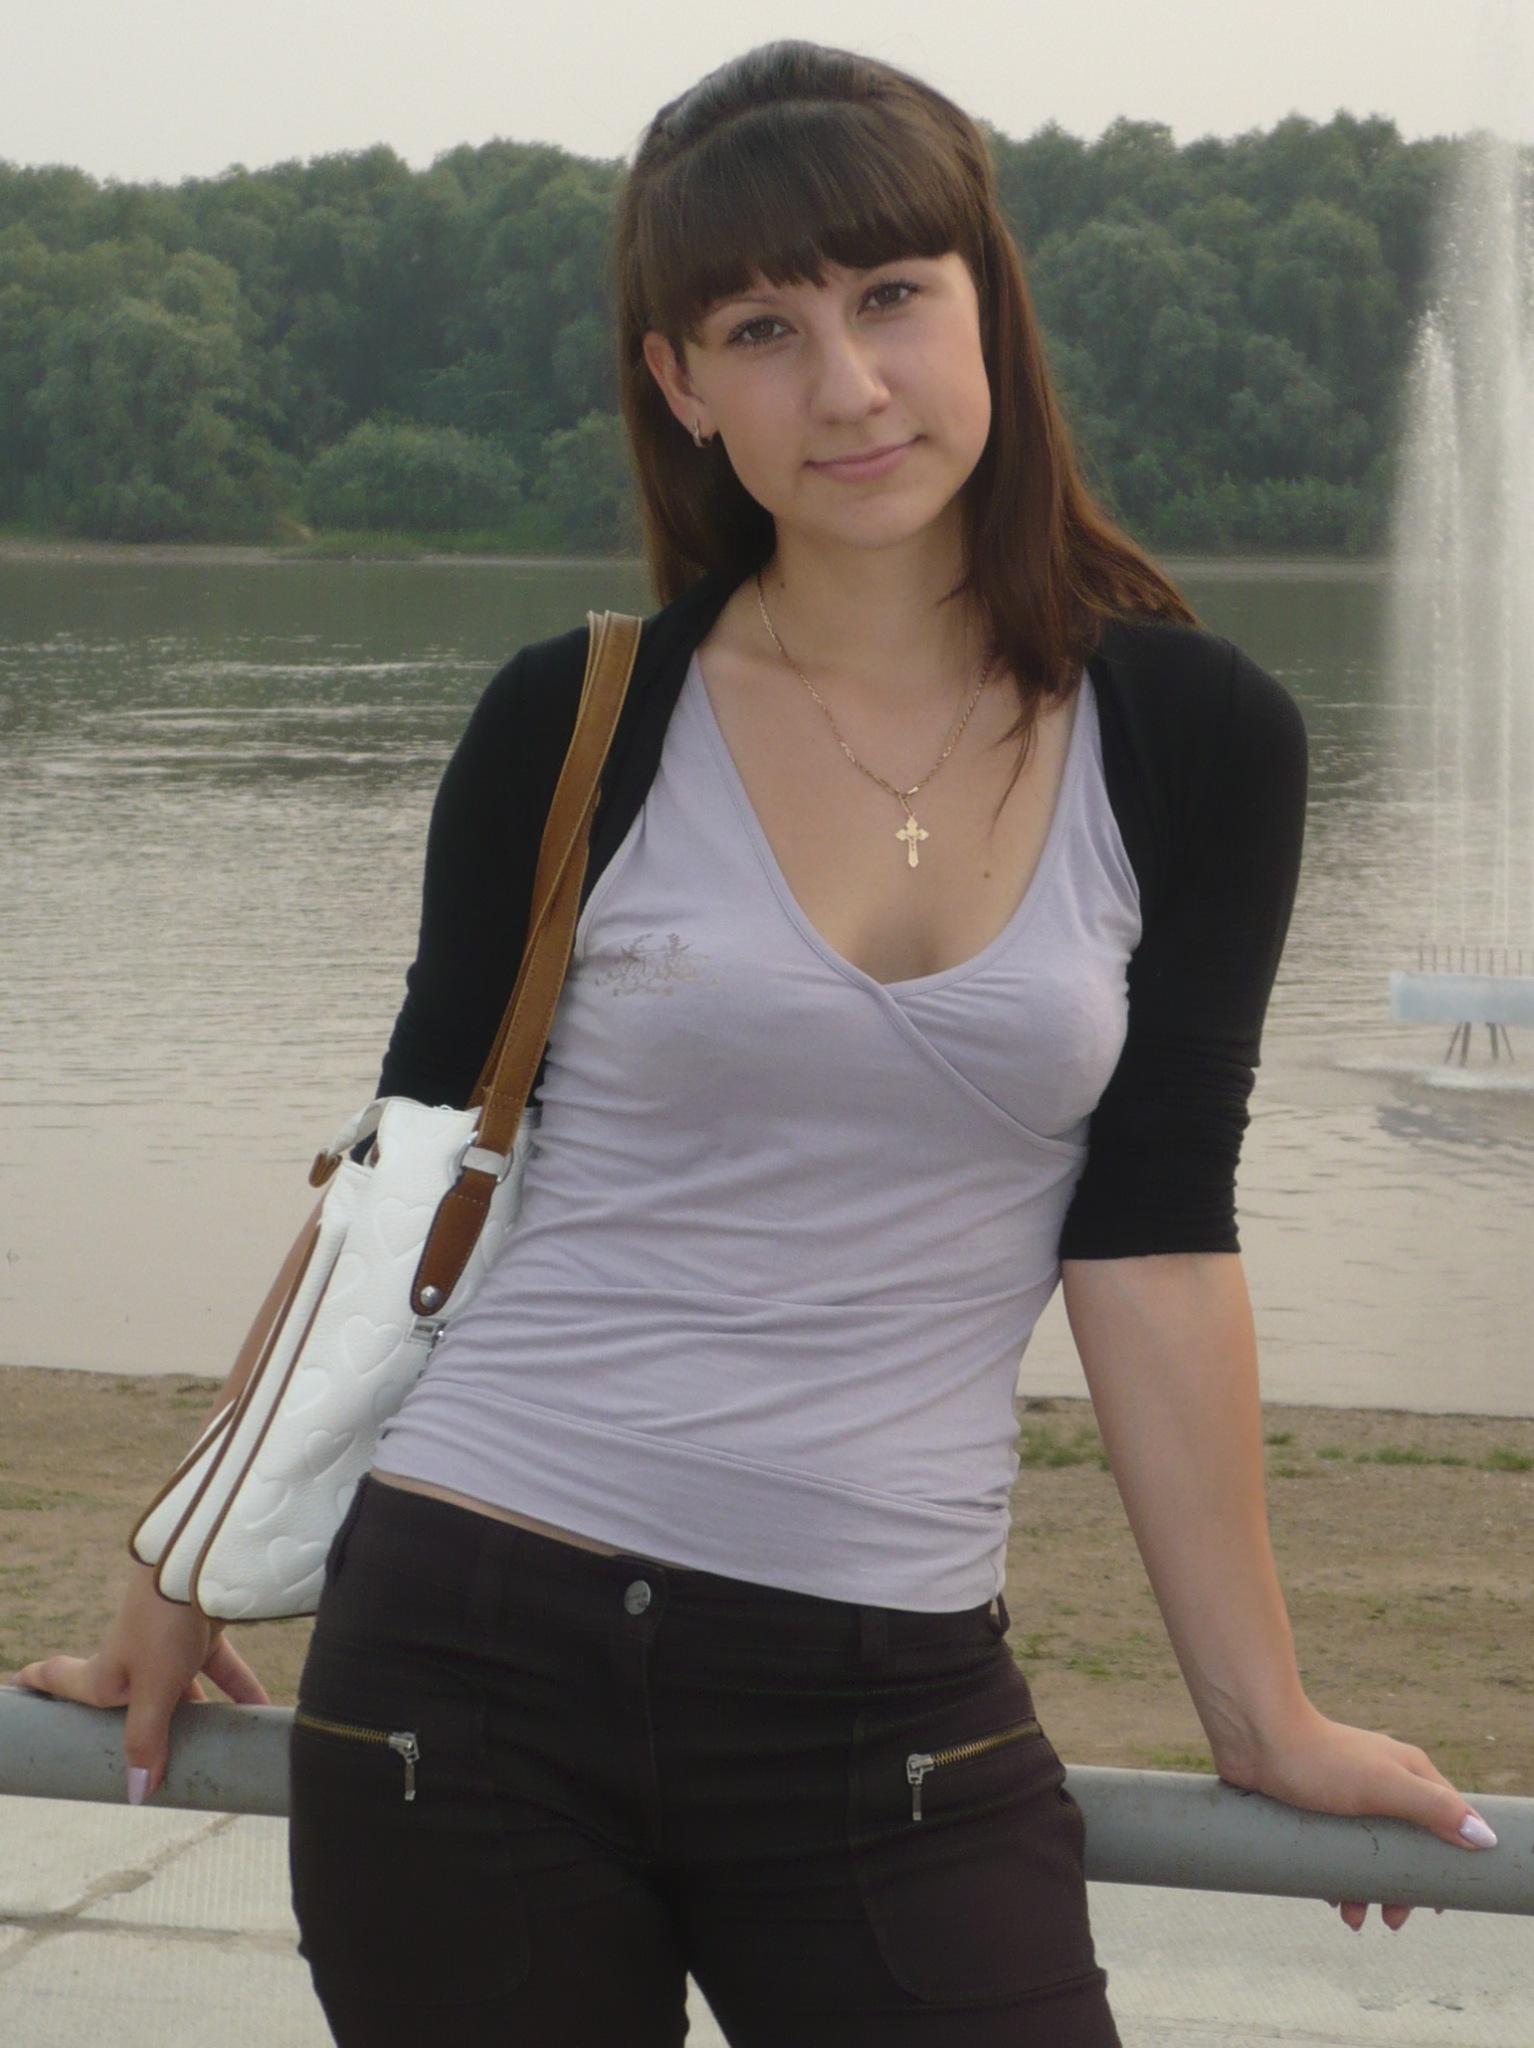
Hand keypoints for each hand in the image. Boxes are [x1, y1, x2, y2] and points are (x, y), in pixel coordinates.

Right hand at [12, 1561, 269, 1803]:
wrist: (203, 1559)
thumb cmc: (163, 1622)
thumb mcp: (153, 1689)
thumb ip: (147, 1740)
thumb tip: (137, 1794)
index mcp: (103, 1674)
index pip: (56, 1679)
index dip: (34, 1685)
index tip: (15, 1687)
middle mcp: (130, 1659)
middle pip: (121, 1697)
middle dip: (125, 1722)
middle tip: (126, 1750)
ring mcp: (167, 1644)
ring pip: (178, 1689)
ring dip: (193, 1715)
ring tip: (207, 1748)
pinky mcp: (201, 1630)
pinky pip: (220, 1670)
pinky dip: (239, 1690)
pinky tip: (261, 1712)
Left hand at [1220, 1703, 1496, 1930]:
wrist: (1254, 1735)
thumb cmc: (1320, 1758)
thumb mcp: (1384, 1786)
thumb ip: (1433, 1809)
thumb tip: (1484, 1839)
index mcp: (1408, 1771)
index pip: (1446, 1820)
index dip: (1448, 1860)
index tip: (1439, 1903)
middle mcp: (1382, 1779)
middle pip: (1406, 1843)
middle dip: (1400, 1886)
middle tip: (1391, 1920)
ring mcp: (1347, 1790)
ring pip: (1368, 1849)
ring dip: (1365, 1888)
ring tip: (1351, 1918)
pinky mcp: (1315, 1801)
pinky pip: (1336, 1846)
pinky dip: (1337, 1873)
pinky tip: (1328, 1896)